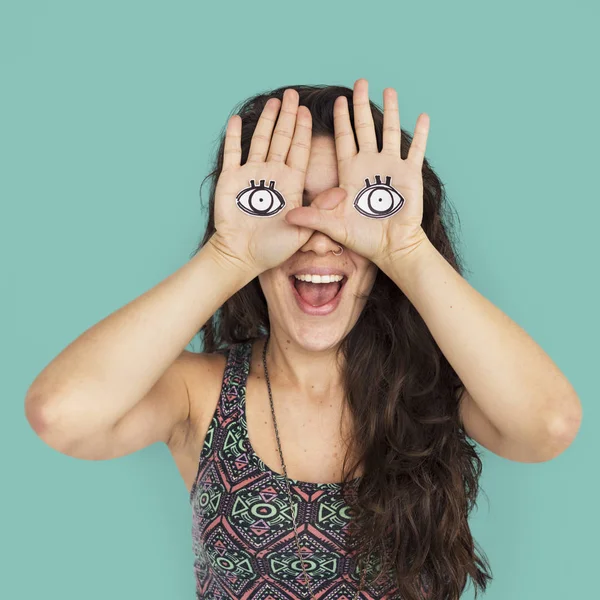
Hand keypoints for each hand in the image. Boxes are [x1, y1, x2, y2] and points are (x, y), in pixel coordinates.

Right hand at [209, 89, 344, 274]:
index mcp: (291, 183)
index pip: (299, 150)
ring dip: (266, 121)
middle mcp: (273, 175)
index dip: (303, 130)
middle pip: (281, 139)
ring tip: (272, 101)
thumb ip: (319, 211)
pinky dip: (233, 136)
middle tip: (292, 94)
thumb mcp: (302, 231)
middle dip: (287, 117)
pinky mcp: (231, 180)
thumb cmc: (272, 248)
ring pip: (260, 141)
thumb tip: (341, 192)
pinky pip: (233, 153)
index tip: (308, 110)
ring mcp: (251, 175)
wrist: (241, 256)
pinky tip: (236, 119)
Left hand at [284, 78, 430, 266]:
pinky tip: (422, 115)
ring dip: (390, 111)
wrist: (391, 248)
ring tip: (388, 90)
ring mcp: (391, 167)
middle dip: (361, 105)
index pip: (344, 139)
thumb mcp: (333, 226)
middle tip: (359, 81)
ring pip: (389, 132)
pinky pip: (416, 149)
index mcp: (351, 172)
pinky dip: (420, 134)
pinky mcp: (410, 174)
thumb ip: (312, 217)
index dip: (341, 120)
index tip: (338, 100)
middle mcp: (370, 165)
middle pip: (364, 128)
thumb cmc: (363, 238)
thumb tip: (287, 216)